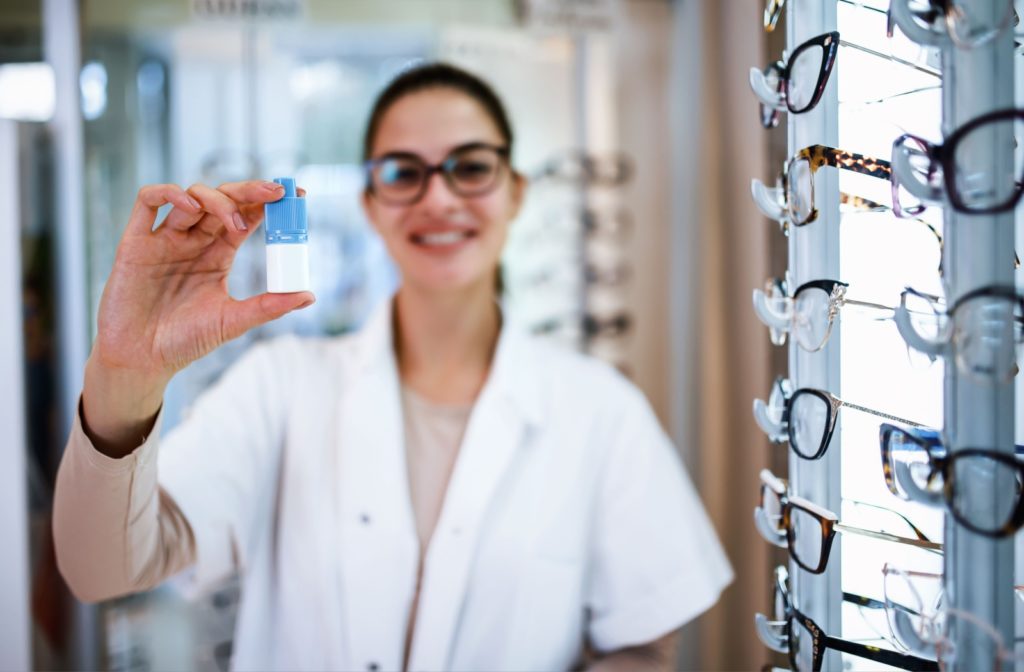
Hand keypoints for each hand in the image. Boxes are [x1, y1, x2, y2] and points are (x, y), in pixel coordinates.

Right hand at [82, 180, 313, 454]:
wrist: (141, 360)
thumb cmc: (184, 342)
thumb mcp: (233, 321)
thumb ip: (269, 306)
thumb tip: (309, 295)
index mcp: (217, 256)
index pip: (246, 217)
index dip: (268, 203)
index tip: (295, 196)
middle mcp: (193, 241)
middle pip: (222, 200)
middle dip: (249, 191)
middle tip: (275, 192)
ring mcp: (164, 239)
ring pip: (192, 196)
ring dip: (217, 199)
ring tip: (234, 222)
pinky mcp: (135, 241)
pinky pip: (147, 201)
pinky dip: (169, 194)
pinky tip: (190, 206)